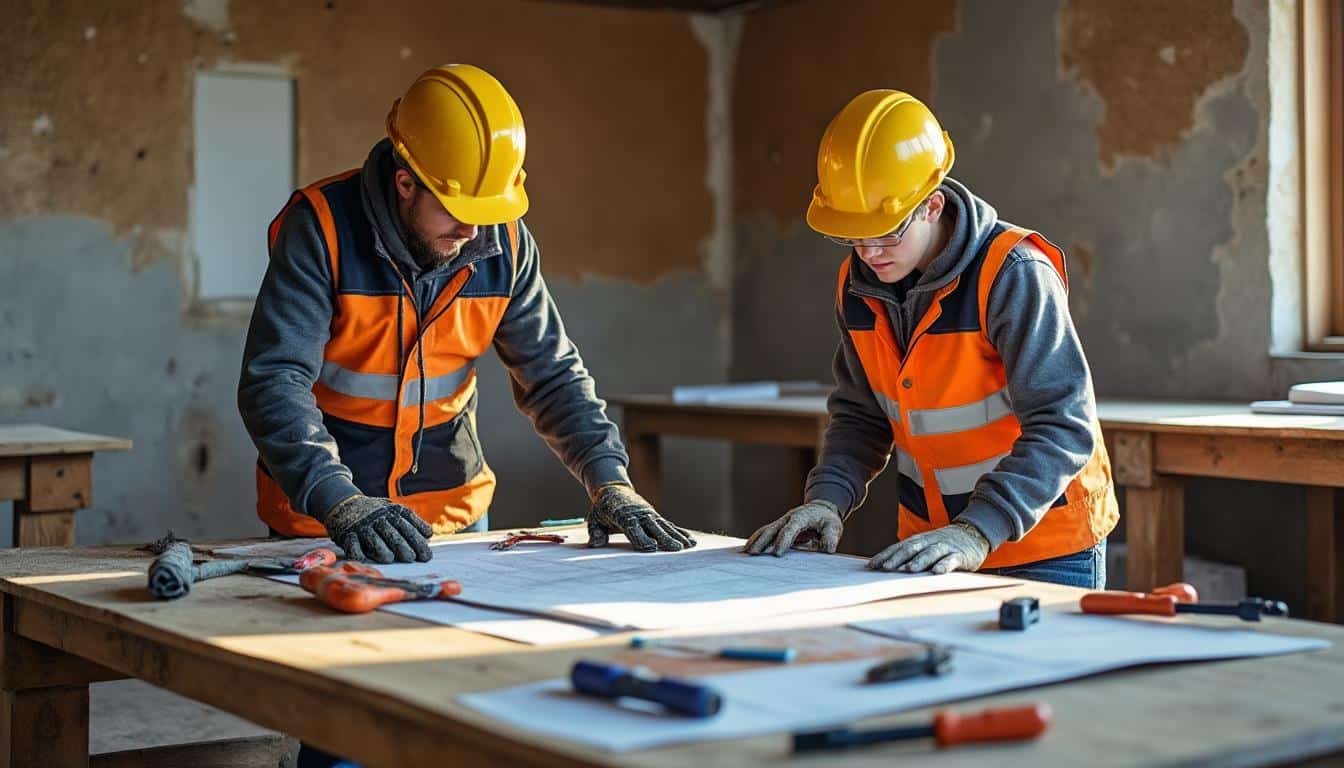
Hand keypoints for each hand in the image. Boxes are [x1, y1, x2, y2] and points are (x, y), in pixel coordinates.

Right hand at [322, 495, 433, 563]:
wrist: (344, 503)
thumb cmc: (376, 513)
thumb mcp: (393, 510)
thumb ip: (410, 521)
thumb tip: (428, 534)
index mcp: (392, 511)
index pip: (407, 525)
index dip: (417, 539)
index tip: (426, 554)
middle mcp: (378, 517)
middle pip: (392, 532)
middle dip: (402, 545)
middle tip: (412, 558)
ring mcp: (362, 525)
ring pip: (373, 538)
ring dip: (381, 548)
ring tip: (390, 559)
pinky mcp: (347, 534)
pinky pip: (352, 544)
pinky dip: (357, 552)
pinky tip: (363, 559)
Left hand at [588, 484, 695, 551]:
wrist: (613, 490)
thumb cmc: (603, 509)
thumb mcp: (594, 519)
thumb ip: (596, 533)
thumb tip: (594, 544)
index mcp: (623, 515)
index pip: (633, 527)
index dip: (641, 538)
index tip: (651, 548)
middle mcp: (639, 514)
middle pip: (654, 527)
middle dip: (665, 538)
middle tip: (676, 549)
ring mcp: (649, 515)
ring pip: (665, 526)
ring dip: (677, 536)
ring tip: (688, 546)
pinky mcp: (655, 516)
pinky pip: (669, 525)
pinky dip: (680, 532)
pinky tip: (691, 541)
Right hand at [744, 500, 842, 555]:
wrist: (821, 508)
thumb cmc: (827, 520)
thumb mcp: (834, 527)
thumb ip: (831, 538)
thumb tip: (828, 549)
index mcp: (801, 518)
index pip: (790, 530)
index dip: (783, 541)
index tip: (776, 553)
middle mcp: (788, 519)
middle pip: (772, 529)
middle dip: (761, 542)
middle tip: (752, 554)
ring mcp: (782, 522)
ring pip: (765, 530)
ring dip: (755, 541)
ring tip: (744, 553)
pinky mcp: (779, 528)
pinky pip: (765, 533)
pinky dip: (756, 540)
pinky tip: (747, 549)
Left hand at [867, 521, 988, 573]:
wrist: (973, 533)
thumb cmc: (944, 545)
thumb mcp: (925, 546)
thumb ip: (910, 555)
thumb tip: (887, 567)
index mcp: (919, 541)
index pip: (898, 548)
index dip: (884, 556)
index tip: (871, 566)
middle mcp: (930, 542)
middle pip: (911, 549)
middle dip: (897, 558)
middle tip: (885, 568)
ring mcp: (945, 547)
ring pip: (930, 553)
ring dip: (918, 561)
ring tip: (908, 570)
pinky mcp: (960, 555)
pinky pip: (951, 560)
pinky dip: (944, 565)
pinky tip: (937, 572)